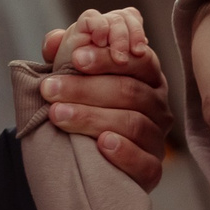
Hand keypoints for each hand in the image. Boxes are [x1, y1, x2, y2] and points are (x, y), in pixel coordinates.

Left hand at [40, 7, 174, 191]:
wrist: (84, 165)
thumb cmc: (82, 111)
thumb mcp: (74, 80)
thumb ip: (65, 56)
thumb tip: (55, 39)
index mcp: (147, 77)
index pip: (137, 60)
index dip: (105, 58)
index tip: (74, 58)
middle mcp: (159, 106)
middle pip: (130, 91)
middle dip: (86, 88)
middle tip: (50, 88)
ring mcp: (157, 139)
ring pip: (133, 123)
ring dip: (92, 118)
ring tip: (58, 114)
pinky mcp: (153, 170)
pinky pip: (144, 162)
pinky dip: (124, 152)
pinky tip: (102, 145)